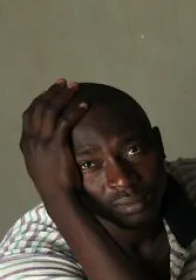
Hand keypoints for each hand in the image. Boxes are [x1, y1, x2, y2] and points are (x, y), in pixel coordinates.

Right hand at [20, 80, 87, 196]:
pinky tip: (84, 104)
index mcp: (26, 143)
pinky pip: (65, 122)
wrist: (57, 197)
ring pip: (51, 111)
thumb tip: (52, 146)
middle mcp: (31, 139)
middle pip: (39, 108)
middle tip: (63, 82)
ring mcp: (42, 142)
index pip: (30, 114)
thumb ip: (43, 152)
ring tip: (74, 87)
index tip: (50, 91)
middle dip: (51, 92)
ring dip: (63, 96)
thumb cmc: (55, 184)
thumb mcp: (43, 165)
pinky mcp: (56, 145)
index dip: (40, 100)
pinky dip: (75, 111)